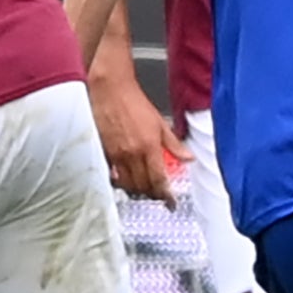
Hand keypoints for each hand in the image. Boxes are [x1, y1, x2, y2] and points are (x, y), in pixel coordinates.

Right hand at [88, 69, 185, 204]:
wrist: (111, 90)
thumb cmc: (135, 102)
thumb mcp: (160, 122)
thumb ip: (174, 144)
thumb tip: (189, 158)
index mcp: (149, 146)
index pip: (159, 180)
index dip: (166, 195)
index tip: (171, 202)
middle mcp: (132, 154)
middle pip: (143, 186)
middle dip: (152, 194)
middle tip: (158, 194)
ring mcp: (116, 155)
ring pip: (127, 184)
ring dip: (136, 190)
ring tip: (143, 188)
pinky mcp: (104, 152)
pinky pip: (113, 175)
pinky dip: (120, 181)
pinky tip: (126, 179)